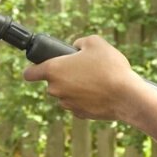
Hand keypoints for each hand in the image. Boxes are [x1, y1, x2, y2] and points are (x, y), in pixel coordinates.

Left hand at [22, 35, 144, 121]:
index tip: (39, 67)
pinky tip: (101, 92)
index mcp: (54, 70)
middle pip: (52, 83)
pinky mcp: (80, 114)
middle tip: (82, 68)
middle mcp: (56, 89)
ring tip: (96, 79)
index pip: (29, 73)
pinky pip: (78, 103)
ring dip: (75, 87)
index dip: (32, 69)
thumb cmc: (110, 67)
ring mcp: (67, 104)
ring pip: (66, 94)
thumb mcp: (96, 42)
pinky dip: (85, 98)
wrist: (127, 95)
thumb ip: (80, 42)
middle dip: (64, 76)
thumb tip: (76, 48)